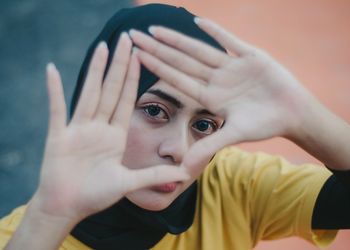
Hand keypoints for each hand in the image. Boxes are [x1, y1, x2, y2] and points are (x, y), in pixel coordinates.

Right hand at [35, 33, 188, 221]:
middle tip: (126, 39)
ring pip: (89, 94)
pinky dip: (54, 91)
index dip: (133, 79)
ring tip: (102, 47)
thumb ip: (154, 175)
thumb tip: (185, 174)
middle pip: (110, 90)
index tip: (140, 57)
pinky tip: (52, 71)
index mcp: (115, 135)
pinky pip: (56, 110)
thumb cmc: (96, 195)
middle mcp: (98, 128)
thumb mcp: (128, 182)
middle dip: (119, 65)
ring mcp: (78, 130)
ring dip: (95, 71)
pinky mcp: (59, 137)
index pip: (126, 100)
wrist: (68, 207)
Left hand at [129, 19, 313, 171]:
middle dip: (157, 49)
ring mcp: (231, 67)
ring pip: (199, 50)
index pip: (177, 80)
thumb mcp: (234, 135)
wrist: (293, 114)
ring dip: (177, 39)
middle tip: (133, 35)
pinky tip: (197, 22)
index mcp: (210, 97)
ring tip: (155, 29)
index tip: (136, 56)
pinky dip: (215, 32)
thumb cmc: (265, 125)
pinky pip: (230, 41)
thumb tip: (184, 169)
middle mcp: (216, 80)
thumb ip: (209, 147)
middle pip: (181, 61)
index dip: (156, 67)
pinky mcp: (250, 56)